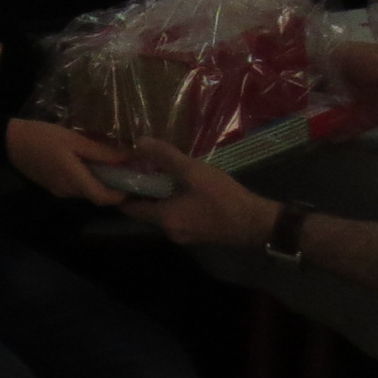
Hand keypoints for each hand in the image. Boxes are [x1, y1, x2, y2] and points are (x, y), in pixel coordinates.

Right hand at [4, 117, 129, 205]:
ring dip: (99, 180)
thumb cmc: (43, 138)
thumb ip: (101, 151)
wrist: (9, 141)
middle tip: (126, 167)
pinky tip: (88, 162)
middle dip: (113, 185)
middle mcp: (68, 191)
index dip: (121, 195)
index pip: (104, 198)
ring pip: (86, 190)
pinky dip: (87, 177)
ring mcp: (58, 190)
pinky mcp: (52, 185)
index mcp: (74, 180)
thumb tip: (128, 157)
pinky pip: (76, 185)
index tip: (133, 181)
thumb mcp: (74, 140)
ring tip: (109, 161)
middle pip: (96, 195)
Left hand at [118, 138, 281, 247]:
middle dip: (143, 191)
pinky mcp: (198, 234)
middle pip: (146, 211)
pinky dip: (174, 203)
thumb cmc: (222, 197)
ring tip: (162, 173)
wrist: (256, 223)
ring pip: (162, 213)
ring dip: (160, 196)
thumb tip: (139, 142)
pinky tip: (183, 187)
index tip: (120, 173)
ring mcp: (184, 235)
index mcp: (164, 218)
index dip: (122, 191)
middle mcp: (169, 231)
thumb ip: (166, 156)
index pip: (130, 209)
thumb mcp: (193, 171)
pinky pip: (177, 216)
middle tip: (142, 168)